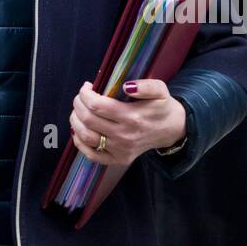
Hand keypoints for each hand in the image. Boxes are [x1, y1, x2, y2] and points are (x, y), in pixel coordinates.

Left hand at [69, 78, 186, 165]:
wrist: (171, 130)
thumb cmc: (162, 107)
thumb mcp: (160, 90)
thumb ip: (145, 86)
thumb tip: (126, 86)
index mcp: (132, 117)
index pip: (97, 105)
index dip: (85, 94)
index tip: (87, 87)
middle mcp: (124, 136)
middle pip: (88, 120)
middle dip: (78, 104)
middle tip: (81, 97)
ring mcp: (120, 150)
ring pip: (86, 137)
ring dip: (75, 121)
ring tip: (78, 111)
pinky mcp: (118, 159)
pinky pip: (92, 155)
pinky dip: (79, 143)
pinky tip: (79, 130)